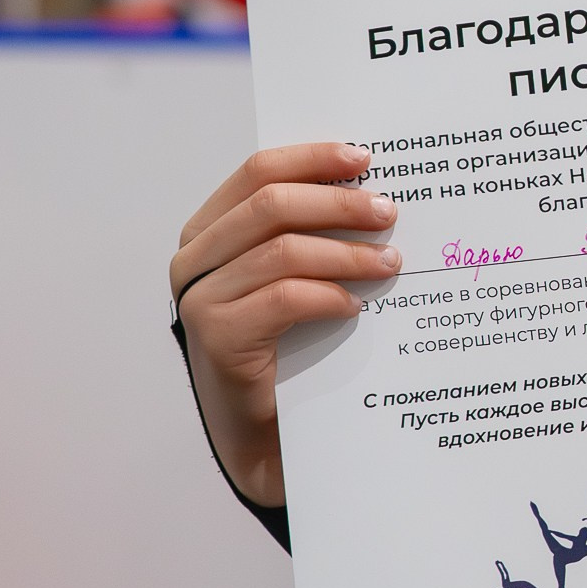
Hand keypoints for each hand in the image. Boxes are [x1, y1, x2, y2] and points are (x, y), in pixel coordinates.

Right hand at [170, 144, 401, 506]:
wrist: (266, 429)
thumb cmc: (288, 343)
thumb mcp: (296, 276)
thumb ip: (311, 233)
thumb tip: (374, 190)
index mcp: (211, 229)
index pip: (258, 171)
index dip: (312, 158)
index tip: (364, 157)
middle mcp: (196, 258)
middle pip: (271, 203)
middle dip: (338, 202)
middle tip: (390, 212)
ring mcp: (201, 298)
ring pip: (282, 250)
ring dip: (346, 253)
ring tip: (390, 262)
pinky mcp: (217, 337)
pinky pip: (283, 299)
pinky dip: (328, 295)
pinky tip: (356, 305)